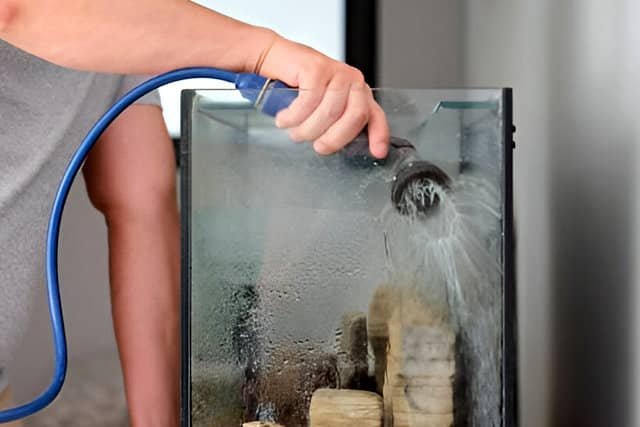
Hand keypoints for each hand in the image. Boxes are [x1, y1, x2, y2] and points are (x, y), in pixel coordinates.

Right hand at [252, 31, 389, 158]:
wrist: (277, 59)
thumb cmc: (299, 88)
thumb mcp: (321, 109)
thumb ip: (335, 124)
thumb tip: (335, 147)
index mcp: (358, 94)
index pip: (375, 116)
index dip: (378, 136)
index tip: (377, 152)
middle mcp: (352, 81)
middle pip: (354, 117)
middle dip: (333, 139)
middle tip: (317, 146)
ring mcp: (336, 72)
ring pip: (329, 113)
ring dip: (307, 129)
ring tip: (294, 131)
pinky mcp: (317, 68)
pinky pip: (308, 102)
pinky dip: (293, 116)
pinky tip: (284, 118)